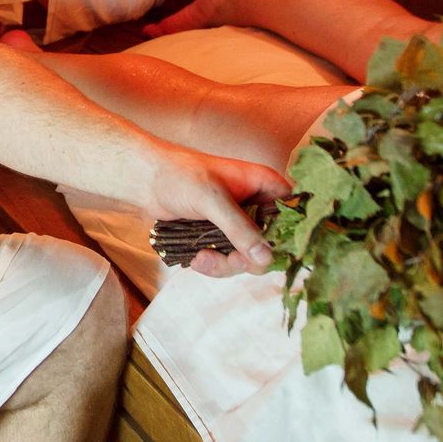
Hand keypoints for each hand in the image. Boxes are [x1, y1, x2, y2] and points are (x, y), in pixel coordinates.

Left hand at [148, 151, 291, 277]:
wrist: (146, 181)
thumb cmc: (179, 176)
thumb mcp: (212, 199)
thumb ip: (239, 228)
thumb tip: (266, 258)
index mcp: (265, 186)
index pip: (296, 215)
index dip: (290, 238)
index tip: (271, 254)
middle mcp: (259, 206)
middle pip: (274, 245)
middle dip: (249, 259)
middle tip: (228, 258)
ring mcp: (241, 224)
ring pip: (251, 258)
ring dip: (227, 264)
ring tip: (201, 258)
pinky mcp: (223, 238)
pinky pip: (231, 261)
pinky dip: (215, 265)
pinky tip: (196, 258)